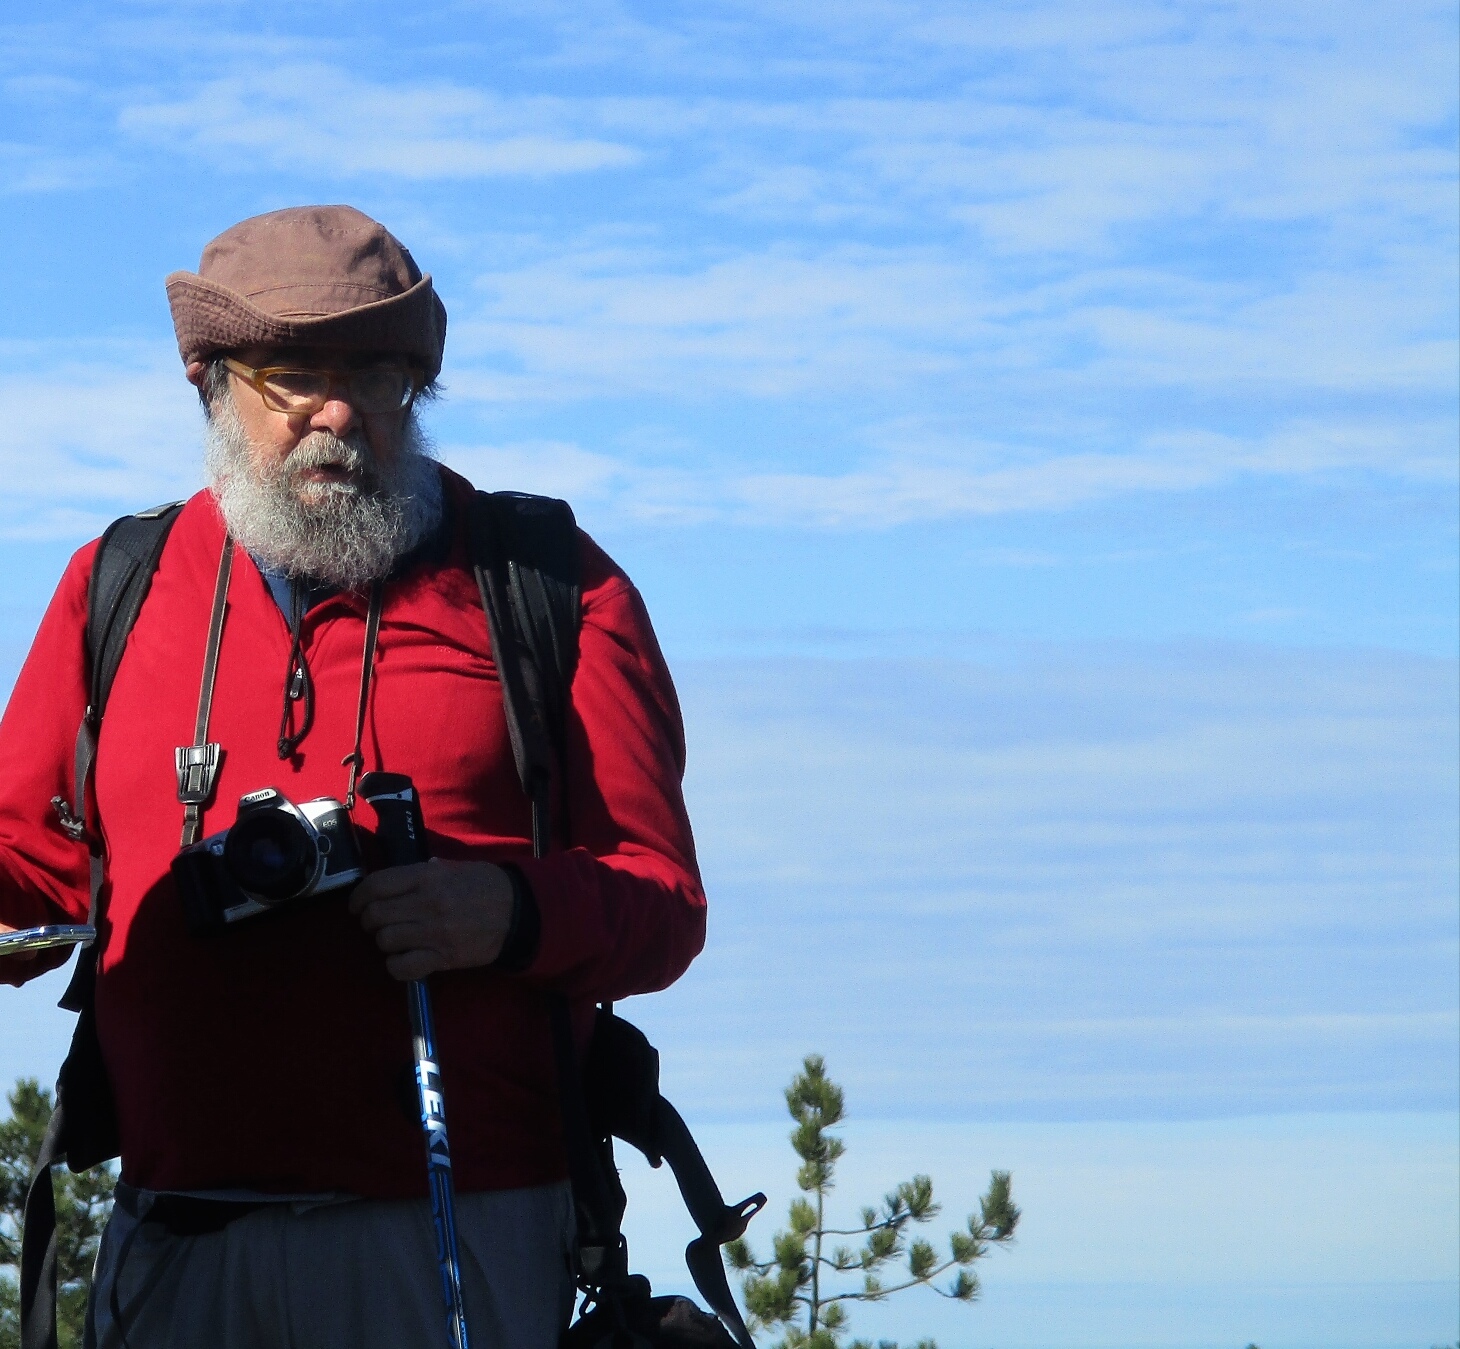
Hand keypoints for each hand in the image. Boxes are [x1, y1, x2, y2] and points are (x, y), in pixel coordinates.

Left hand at [347, 860, 515, 980]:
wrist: (518, 911)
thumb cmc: (486, 885)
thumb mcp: (454, 867)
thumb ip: (424, 872)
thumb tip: (398, 879)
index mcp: (427, 876)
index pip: (376, 886)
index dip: (358, 897)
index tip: (357, 906)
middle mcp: (427, 903)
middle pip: (375, 915)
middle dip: (369, 921)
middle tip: (375, 923)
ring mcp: (434, 932)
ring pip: (385, 940)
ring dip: (384, 942)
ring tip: (394, 939)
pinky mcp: (442, 957)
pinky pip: (402, 967)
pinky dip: (396, 965)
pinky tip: (403, 959)